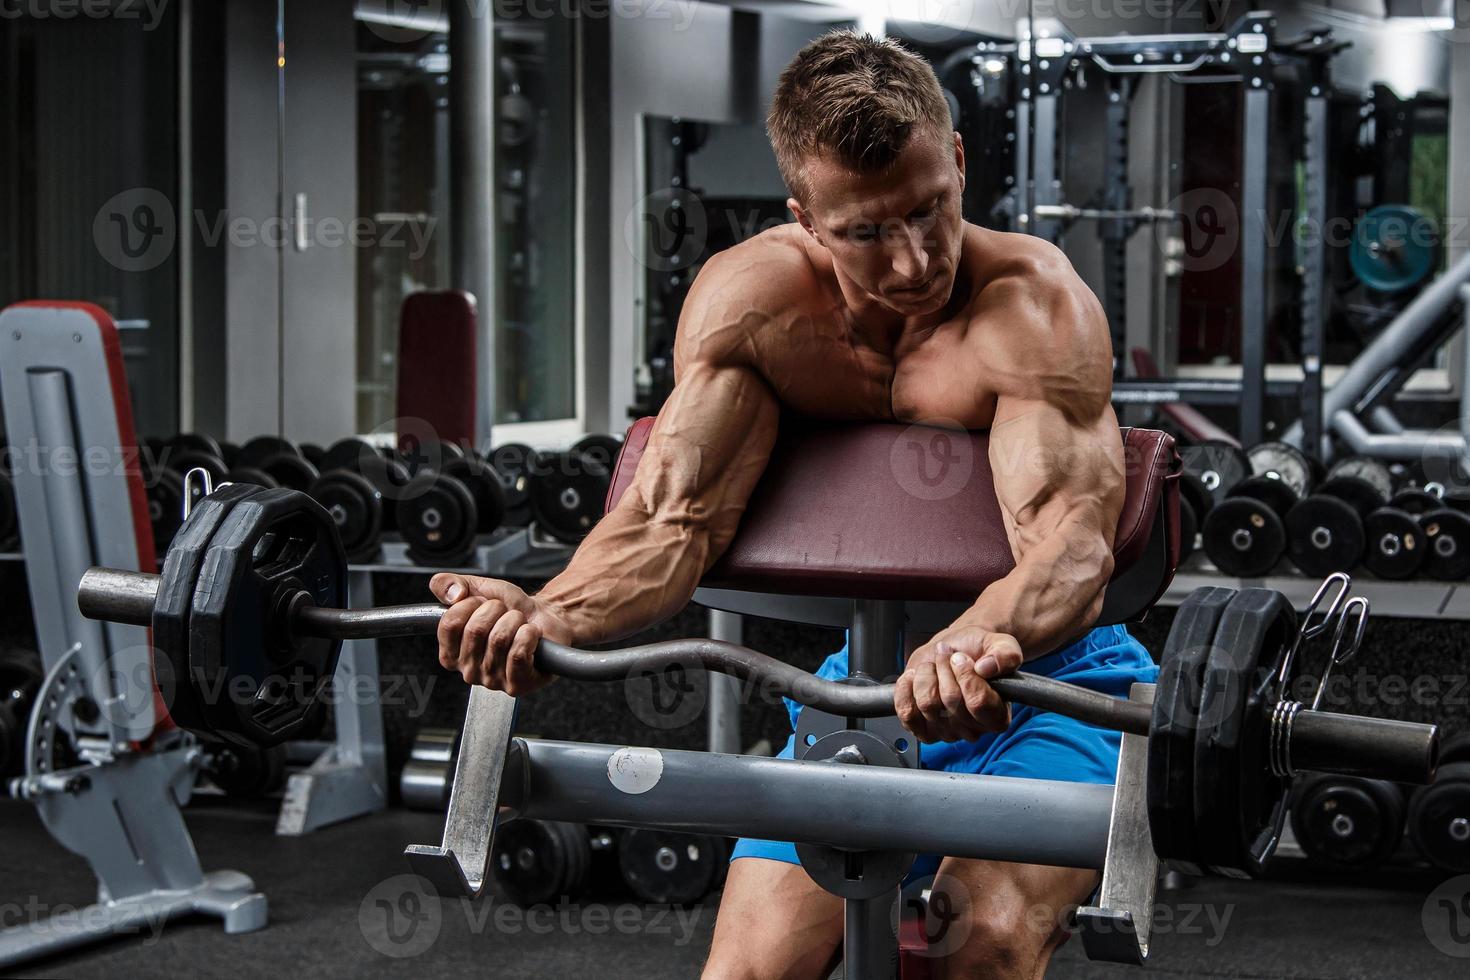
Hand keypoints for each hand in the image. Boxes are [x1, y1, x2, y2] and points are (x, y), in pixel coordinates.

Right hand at [429, 573, 574, 695]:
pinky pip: (518, 654)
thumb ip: (450, 584)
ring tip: (519, 624)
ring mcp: (492, 681)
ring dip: (515, 621)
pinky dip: (529, 635)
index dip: (470, 604)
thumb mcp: (477, 588)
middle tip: (505, 614)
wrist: (544, 616)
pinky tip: (531, 636)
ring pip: (499, 640)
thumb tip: (451, 595)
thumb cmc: (510, 607)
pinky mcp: (516, 686)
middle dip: (496, 610)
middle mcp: (467, 672)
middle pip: (475, 630)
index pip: (450, 624)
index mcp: (451, 653)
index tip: (482, 604)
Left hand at [894, 622, 1022, 742]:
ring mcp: (946, 732)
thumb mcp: (1002, 645)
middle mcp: (973, 729)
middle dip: (945, 668)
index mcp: (998, 715)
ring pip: (927, 704)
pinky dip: (906, 688)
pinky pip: (906, 712)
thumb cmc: (978, 652)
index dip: (965, 675)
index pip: (978, 703)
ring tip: (933, 665)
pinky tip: (915, 676)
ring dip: (926, 675)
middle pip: (950, 701)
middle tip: (947, 655)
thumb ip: (1006, 655)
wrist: (953, 650)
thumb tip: (987, 668)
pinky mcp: (922, 728)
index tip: (961, 657)